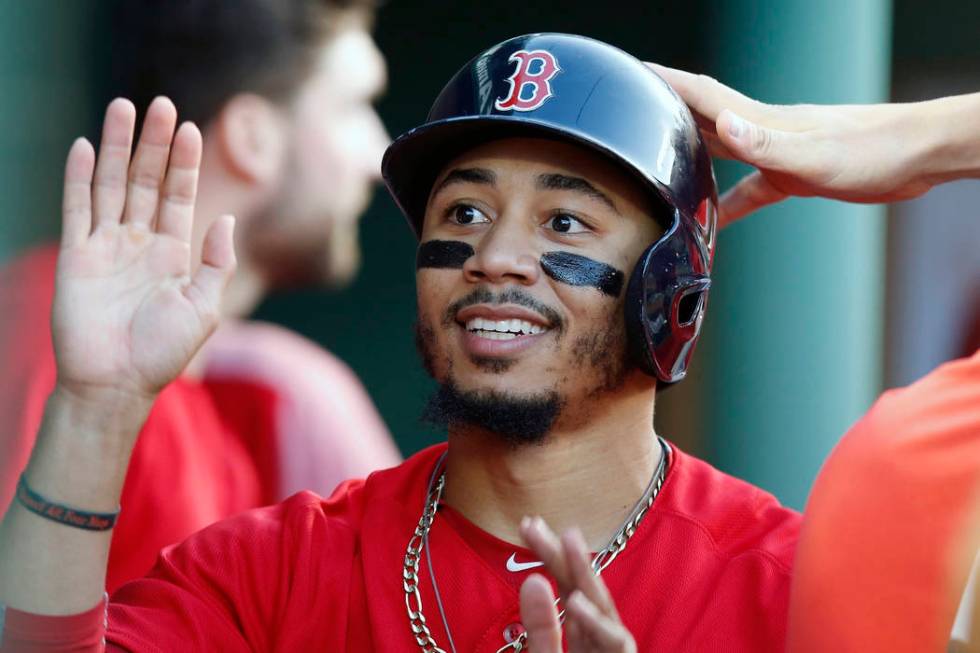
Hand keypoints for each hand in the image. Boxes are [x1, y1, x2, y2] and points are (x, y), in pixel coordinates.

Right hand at [53, 97, 234, 406]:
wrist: (117, 384)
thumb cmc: (164, 351)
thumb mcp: (204, 307)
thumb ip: (218, 262)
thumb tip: (224, 218)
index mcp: (173, 253)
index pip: (178, 195)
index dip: (183, 163)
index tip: (189, 127)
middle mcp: (139, 243)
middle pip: (145, 180)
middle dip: (153, 143)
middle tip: (159, 104)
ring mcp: (106, 246)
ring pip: (111, 185)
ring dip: (115, 147)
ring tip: (122, 108)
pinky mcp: (76, 256)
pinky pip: (77, 208)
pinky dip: (79, 177)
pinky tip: (84, 146)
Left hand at [519, 517, 635, 651]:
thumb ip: (541, 629)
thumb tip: (532, 580)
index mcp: (581, 630)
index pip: (566, 584)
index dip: (549, 554)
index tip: (527, 526)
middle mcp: (598, 634)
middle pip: (581, 588)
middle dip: (561, 554)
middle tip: (535, 524)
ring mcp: (611, 647)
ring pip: (602, 606)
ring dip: (585, 573)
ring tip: (568, 539)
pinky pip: (614, 642)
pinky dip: (595, 621)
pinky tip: (576, 600)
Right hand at [647, 63, 937, 225]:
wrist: (916, 157)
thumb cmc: (871, 151)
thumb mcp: (814, 153)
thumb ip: (767, 143)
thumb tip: (725, 127)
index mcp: (759, 121)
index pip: (700, 95)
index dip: (663, 83)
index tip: (631, 77)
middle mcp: (761, 131)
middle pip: (700, 120)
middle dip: (664, 114)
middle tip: (631, 117)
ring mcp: (776, 152)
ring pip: (720, 153)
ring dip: (688, 156)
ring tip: (657, 167)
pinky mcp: (792, 175)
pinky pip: (749, 190)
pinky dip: (727, 204)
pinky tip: (714, 222)